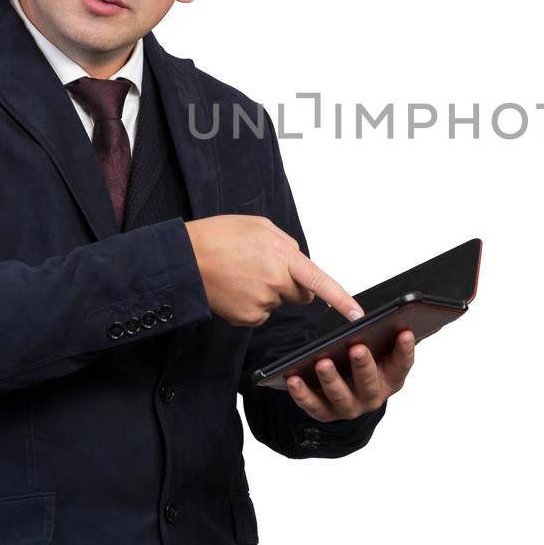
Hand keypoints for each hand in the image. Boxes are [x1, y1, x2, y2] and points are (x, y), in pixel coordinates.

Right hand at [184, 214, 362, 326]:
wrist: (186, 258)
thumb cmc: (219, 237)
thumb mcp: (260, 226)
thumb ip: (286, 244)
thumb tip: (298, 259)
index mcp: (284, 257)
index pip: (320, 282)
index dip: (341, 299)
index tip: (357, 313)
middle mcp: (276, 282)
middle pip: (300, 294)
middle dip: (291, 286)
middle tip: (262, 269)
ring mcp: (262, 302)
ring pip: (276, 303)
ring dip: (266, 292)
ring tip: (240, 275)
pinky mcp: (248, 318)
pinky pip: (259, 314)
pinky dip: (250, 305)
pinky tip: (234, 289)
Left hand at [287, 330, 415, 420]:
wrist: (346, 391)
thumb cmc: (363, 363)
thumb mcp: (378, 351)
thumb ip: (383, 337)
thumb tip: (390, 315)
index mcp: (390, 379)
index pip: (402, 365)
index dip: (405, 349)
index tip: (404, 331)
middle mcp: (372, 396)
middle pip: (369, 383)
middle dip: (363, 365)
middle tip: (357, 348)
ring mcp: (348, 407)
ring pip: (340, 395)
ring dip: (331, 379)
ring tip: (322, 362)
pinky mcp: (325, 412)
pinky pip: (312, 404)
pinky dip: (302, 393)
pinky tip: (293, 378)